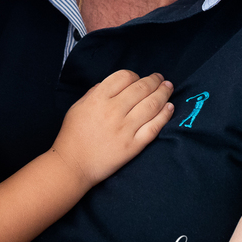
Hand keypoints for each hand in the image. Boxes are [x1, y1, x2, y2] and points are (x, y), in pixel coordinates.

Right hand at [51, 70, 173, 186]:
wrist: (73, 165)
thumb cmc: (72, 135)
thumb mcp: (77, 107)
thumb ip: (94, 92)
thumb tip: (112, 85)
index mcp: (98, 99)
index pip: (124, 77)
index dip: (135, 75)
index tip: (138, 79)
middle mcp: (114, 110)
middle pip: (141, 88)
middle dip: (154, 81)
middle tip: (161, 79)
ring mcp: (125, 128)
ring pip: (151, 105)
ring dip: (163, 94)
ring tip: (169, 88)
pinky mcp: (133, 145)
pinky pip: (154, 127)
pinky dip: (164, 116)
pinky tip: (169, 107)